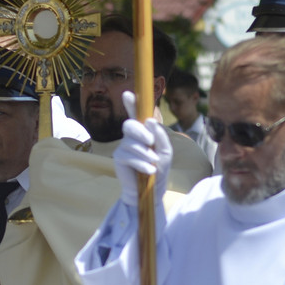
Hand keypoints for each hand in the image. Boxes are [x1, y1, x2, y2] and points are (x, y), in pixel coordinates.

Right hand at [114, 90, 171, 205]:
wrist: (152, 191)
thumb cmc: (159, 169)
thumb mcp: (165, 151)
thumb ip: (161, 136)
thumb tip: (150, 121)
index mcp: (143, 132)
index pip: (135, 114)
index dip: (131, 103)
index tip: (128, 94)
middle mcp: (131, 137)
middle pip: (129, 125)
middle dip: (140, 132)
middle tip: (150, 142)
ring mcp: (123, 147)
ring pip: (131, 143)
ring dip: (145, 153)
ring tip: (153, 163)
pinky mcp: (118, 159)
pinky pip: (128, 156)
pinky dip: (141, 163)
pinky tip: (149, 171)